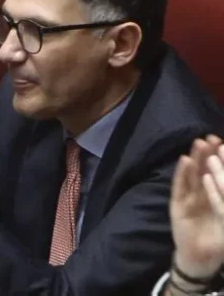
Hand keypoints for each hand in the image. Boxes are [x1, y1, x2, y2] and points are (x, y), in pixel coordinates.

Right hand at [170, 136, 223, 280]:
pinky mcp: (178, 205)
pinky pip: (180, 186)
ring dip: (196, 159)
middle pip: (206, 171)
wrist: (201, 259)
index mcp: (216, 198)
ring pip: (194, 175)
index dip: (222, 160)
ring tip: (199, 143)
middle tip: (212, 137)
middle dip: (209, 154)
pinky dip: (182, 173)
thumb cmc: (218, 242)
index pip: (219, 175)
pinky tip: (185, 161)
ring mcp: (189, 199)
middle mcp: (203, 195)